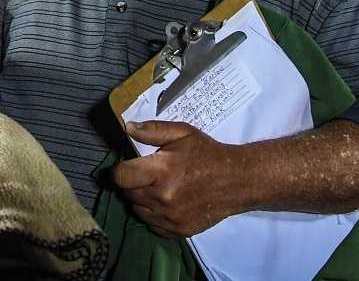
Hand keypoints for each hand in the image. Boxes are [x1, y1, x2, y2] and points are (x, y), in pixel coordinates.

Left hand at [113, 120, 248, 237]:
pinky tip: (166, 203)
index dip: (120, 170)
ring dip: (142, 199)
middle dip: (134, 183)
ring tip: (158, 188)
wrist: (238, 181)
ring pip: (138, 210)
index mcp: (160, 171)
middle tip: (148, 175)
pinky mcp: (179, 231)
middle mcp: (162, 197)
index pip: (120, 176)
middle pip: (128, 194)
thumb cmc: (207, 154)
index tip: (129, 166)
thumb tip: (128, 127)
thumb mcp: (182, 133)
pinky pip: (153, 225)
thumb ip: (153, 130)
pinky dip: (155, 215)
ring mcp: (171, 217)